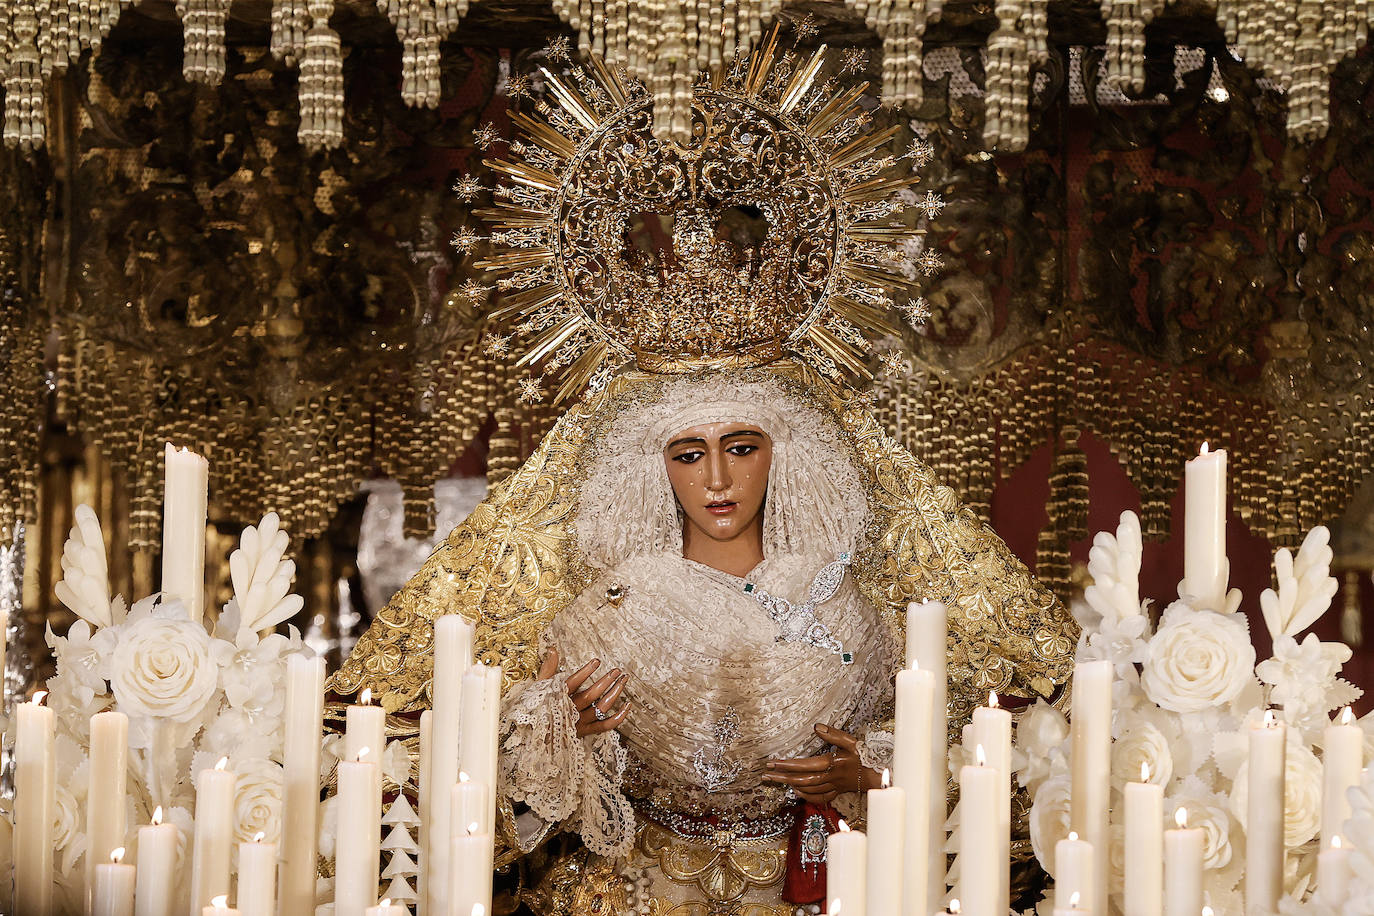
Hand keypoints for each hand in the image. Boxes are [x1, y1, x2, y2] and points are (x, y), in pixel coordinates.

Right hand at [537, 646, 630, 737]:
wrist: (536, 735)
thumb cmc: (538, 708)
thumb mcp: (540, 687)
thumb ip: (548, 668)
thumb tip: (553, 649)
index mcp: (559, 698)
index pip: (574, 683)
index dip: (586, 672)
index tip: (597, 661)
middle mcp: (571, 710)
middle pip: (592, 695)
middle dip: (606, 681)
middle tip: (617, 670)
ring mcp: (580, 722)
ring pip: (601, 707)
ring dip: (614, 693)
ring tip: (623, 680)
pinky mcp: (586, 731)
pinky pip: (606, 725)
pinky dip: (619, 717)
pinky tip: (628, 705)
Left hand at [761, 723, 881, 803]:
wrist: (878, 775)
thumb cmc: (865, 757)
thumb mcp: (851, 741)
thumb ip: (833, 734)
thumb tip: (816, 726)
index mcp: (831, 764)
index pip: (804, 765)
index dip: (788, 764)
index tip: (773, 762)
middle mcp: (829, 777)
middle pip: (802, 779)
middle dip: (783, 776)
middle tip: (767, 774)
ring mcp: (832, 786)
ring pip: (808, 789)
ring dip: (790, 785)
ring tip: (777, 779)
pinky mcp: (836, 791)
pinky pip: (818, 797)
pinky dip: (805, 796)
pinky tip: (796, 791)